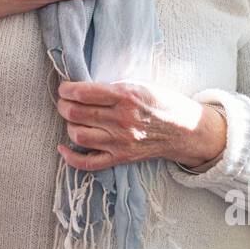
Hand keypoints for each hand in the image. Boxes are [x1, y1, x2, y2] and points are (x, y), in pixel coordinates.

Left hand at [55, 80, 226, 171]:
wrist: (186, 130)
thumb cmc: (163, 103)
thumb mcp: (140, 85)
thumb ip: (113, 87)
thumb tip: (82, 88)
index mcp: (126, 97)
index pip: (83, 93)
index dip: (66, 89)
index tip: (65, 88)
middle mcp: (121, 120)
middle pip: (75, 113)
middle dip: (63, 105)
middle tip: (64, 101)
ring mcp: (120, 142)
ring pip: (78, 135)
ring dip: (68, 125)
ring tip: (72, 119)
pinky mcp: (121, 158)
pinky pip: (88, 163)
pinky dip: (71, 157)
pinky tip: (64, 147)